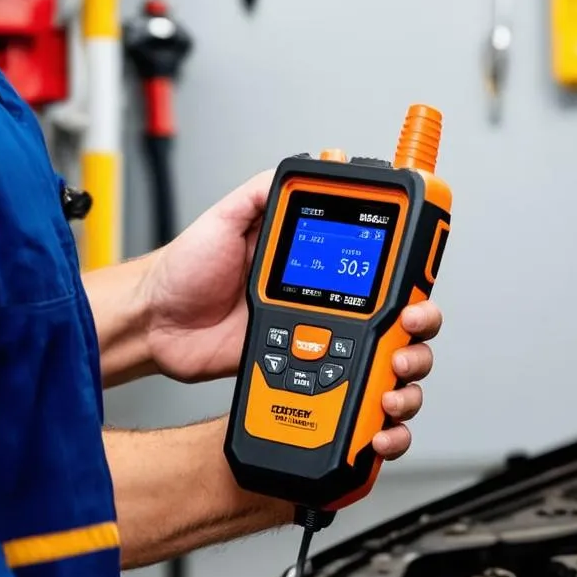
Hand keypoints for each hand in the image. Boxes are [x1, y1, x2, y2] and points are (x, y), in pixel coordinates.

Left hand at [142, 171, 442, 460]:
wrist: (156, 325)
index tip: (416, 286)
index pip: (378, 264)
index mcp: (313, 261)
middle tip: (409, 330)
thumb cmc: (183, 271)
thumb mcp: (224, 217)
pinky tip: (372, 412)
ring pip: (384, 357)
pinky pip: (347, 391)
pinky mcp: (302, 374)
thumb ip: (266, 193)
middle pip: (398, 315)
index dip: (410, 276)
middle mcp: (324, 299)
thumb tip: (316, 165)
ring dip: (404, 370)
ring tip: (392, 375)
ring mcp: (317, 339)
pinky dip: (371, 404)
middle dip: (419, 325)